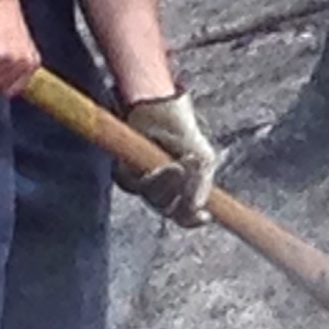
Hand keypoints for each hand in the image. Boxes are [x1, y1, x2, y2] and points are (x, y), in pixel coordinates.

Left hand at [119, 90, 220, 227]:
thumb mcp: (202, 158)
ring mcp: (139, 184)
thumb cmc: (183, 134)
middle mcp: (157, 192)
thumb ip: (202, 182)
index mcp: (178, 192)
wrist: (161, 108)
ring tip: (178, 166)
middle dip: (179, 196)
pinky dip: (155, 177)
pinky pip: (137, 185)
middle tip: (188, 176)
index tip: (206, 216)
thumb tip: (200, 206)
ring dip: (167, 184)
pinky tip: (166, 164)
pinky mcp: (123, 174)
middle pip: (167, 209)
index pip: (183, 216)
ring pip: (153, 198)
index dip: (193, 220)